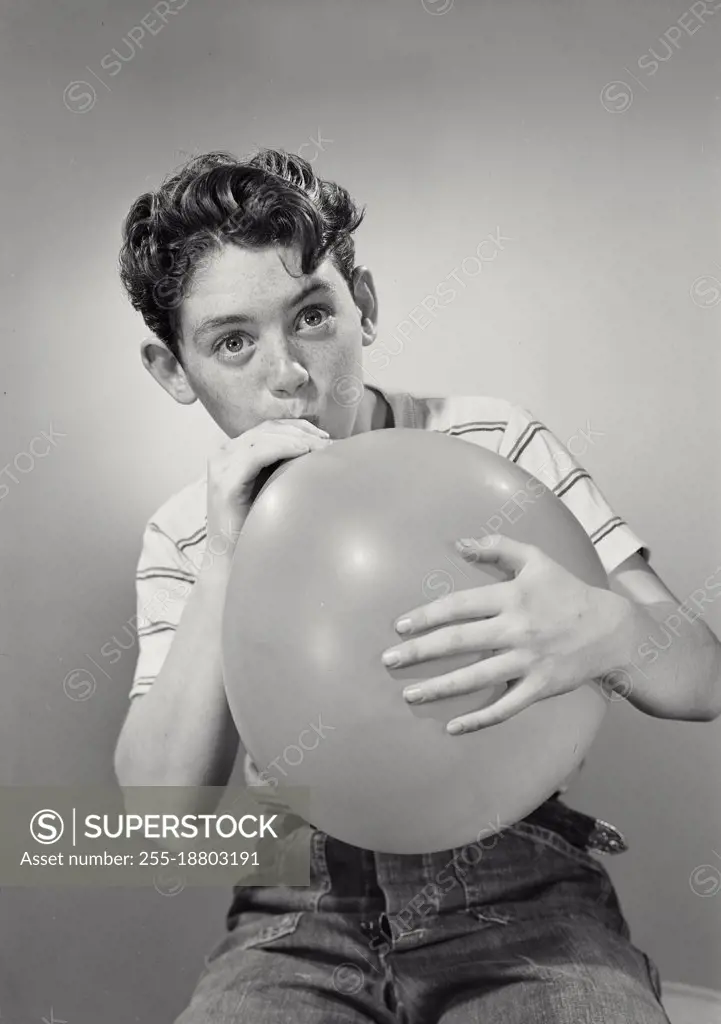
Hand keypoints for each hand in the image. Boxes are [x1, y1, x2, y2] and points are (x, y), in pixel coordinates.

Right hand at [206, 419, 332, 553]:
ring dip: (297, 439)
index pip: (267, 429)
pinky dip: (283, 448)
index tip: (324, 436)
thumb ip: (282, 467)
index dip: (297, 427)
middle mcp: (222, 455)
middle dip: (300, 431)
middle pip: (267, 429)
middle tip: (327, 441)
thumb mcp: (270, 488)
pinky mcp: (225, 482)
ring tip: (321, 447)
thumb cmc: (255, 527)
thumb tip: (321, 449)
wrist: (231, 561)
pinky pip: (258, 454)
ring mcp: (221, 467)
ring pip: (264, 438)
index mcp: (232, 454)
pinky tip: (304, 452)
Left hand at [381, 534, 628, 734]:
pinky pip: (505, 708)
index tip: (400, 626)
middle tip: (389, 660)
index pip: (459, 606)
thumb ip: (498, 548)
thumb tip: (459, 543)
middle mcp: (517, 629)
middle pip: (458, 642)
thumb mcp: (537, 560)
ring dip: (439, 688)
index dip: (427, 616)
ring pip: (475, 678)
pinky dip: (479, 720)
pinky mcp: (540, 688)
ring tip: (410, 695)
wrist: (612, 631)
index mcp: (512, 598)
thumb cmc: (567, 592)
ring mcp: (528, 662)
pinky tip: (453, 727)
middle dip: (419, 652)